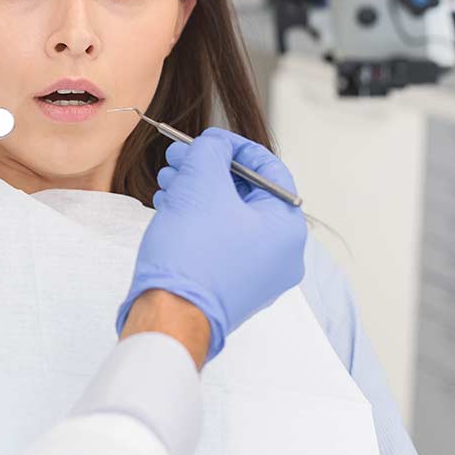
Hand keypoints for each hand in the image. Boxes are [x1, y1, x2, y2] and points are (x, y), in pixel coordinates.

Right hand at [116, 128, 306, 360]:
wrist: (169, 315)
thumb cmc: (191, 255)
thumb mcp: (202, 183)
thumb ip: (212, 151)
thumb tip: (216, 145)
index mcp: (287, 229)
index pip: (270, 170)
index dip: (235, 147)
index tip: (208, 140)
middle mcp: (280, 255)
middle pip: (246, 194)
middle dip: (208, 170)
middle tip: (179, 159)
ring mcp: (256, 275)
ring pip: (228, 217)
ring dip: (197, 192)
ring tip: (167, 182)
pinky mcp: (230, 286)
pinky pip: (219, 240)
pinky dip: (196, 219)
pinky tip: (169, 208)